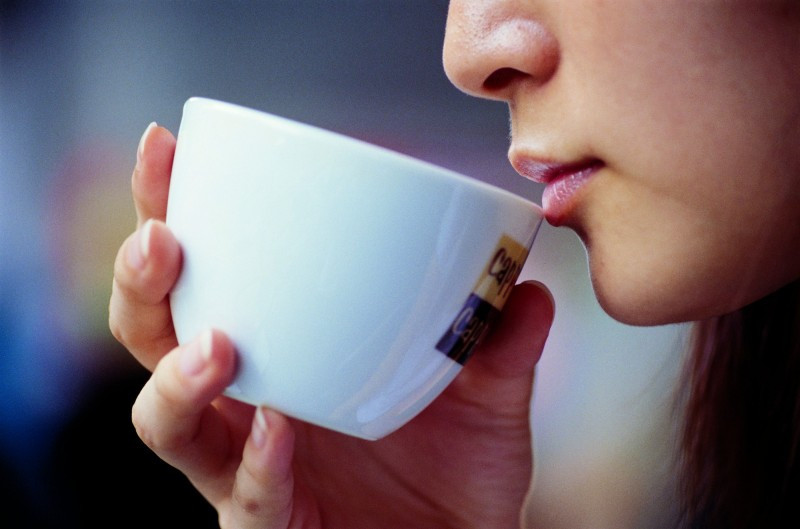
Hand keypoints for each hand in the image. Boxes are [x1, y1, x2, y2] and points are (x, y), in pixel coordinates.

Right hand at [109, 123, 554, 528]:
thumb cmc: (458, 474)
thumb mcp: (487, 396)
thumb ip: (500, 343)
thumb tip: (526, 283)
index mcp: (280, 349)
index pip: (206, 274)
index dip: (169, 212)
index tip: (164, 150)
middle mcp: (247, 403)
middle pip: (155, 337)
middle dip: (141, 283)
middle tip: (162, 239)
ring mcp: (248, 466)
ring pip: (167, 422)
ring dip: (176, 377)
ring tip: (215, 343)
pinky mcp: (270, 526)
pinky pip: (244, 498)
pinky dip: (256, 462)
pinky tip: (278, 427)